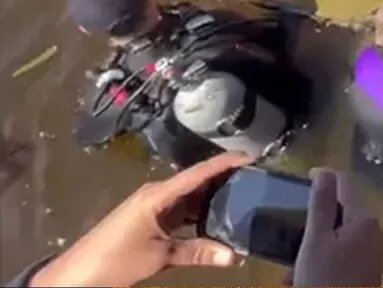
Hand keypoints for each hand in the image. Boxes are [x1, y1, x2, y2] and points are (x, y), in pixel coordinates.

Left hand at [30, 152, 251, 287]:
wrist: (77, 277)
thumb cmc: (115, 259)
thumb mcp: (160, 256)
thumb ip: (198, 253)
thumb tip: (235, 256)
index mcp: (159, 194)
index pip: (199, 172)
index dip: (225, 163)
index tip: (252, 157)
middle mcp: (157, 194)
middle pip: (197, 182)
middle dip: (225, 181)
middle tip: (256, 182)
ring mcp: (153, 207)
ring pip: (190, 199)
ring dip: (213, 201)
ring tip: (244, 201)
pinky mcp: (150, 221)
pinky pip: (181, 213)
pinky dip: (199, 217)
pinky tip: (216, 223)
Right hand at [289, 168, 382, 286]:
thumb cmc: (325, 282)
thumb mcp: (315, 241)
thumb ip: (321, 203)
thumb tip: (324, 171)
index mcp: (365, 218)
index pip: (344, 182)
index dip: (321, 179)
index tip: (298, 184)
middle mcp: (376, 231)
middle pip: (341, 212)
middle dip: (313, 223)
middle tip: (289, 235)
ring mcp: (375, 252)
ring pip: (338, 238)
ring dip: (312, 248)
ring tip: (290, 272)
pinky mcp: (369, 271)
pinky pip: (342, 257)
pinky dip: (321, 263)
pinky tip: (300, 280)